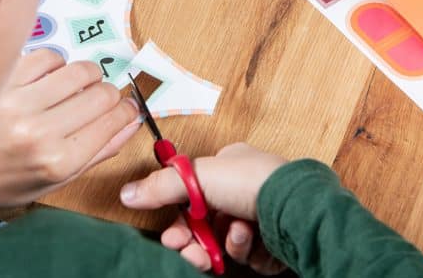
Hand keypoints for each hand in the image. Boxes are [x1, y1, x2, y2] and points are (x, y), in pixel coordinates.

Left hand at [0, 48, 141, 207]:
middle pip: (102, 94)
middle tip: (100, 99)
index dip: (126, 110)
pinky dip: (57, 64)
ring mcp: (19, 104)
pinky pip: (48, 57)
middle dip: (109, 94)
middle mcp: (41, 133)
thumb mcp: (52, 183)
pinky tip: (50, 77)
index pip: (114, 120)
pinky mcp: (3, 82)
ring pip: (80, 72)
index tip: (124, 108)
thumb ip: (97, 153)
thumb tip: (129, 123)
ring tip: (76, 85)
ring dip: (86, 75)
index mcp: (58, 161)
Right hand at [121, 142, 287, 273]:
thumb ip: (162, 187)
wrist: (294, 208)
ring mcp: (261, 216)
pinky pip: (248, 254)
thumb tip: (128, 193)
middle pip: (206, 224)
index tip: (171, 236)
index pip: (193, 195)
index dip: (179, 219)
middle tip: (190, 252)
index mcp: (230, 167)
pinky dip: (246, 249)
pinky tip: (252, 238)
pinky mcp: (273, 240)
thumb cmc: (254, 181)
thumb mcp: (199, 177)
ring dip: (223, 244)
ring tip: (236, 235)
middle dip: (195, 241)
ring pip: (225, 242)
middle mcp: (245, 190)